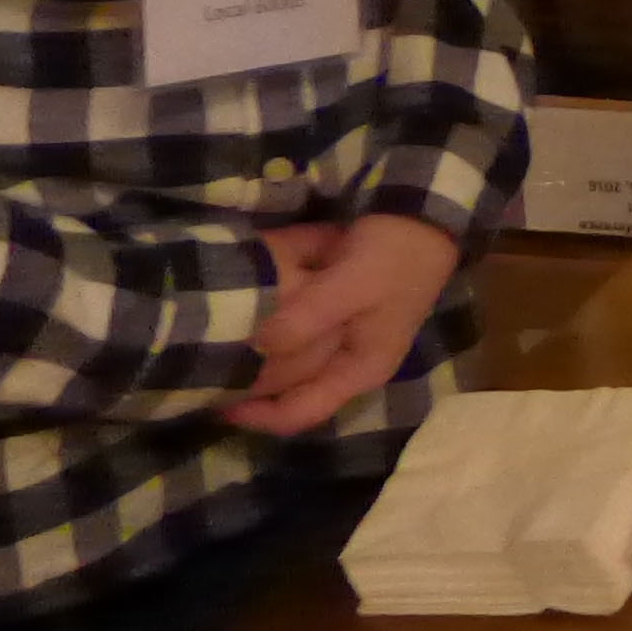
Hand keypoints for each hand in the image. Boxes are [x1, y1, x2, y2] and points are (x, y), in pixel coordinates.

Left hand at [226, 212, 462, 434]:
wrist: (426, 215)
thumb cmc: (395, 256)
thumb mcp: (351, 286)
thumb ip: (305, 319)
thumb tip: (254, 347)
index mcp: (359, 370)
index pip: (298, 414)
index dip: (254, 415)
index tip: (213, 397)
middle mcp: (348, 363)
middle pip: (288, 390)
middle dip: (249, 379)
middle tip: (205, 362)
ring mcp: (341, 339)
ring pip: (285, 362)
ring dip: (255, 350)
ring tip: (218, 332)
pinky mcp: (333, 315)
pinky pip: (291, 332)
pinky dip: (269, 322)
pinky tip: (247, 300)